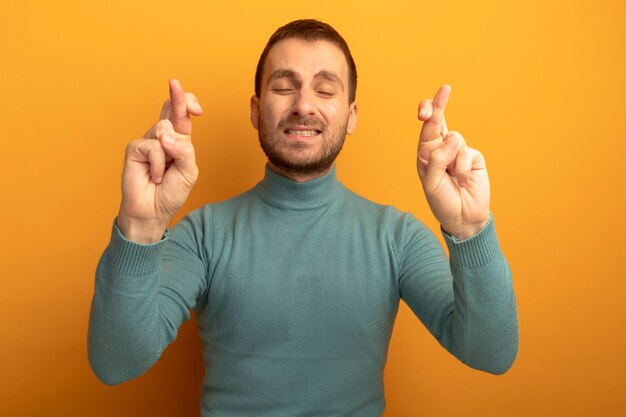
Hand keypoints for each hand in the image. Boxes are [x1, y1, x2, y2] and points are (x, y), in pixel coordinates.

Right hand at [117, 79, 202, 242]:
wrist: (153, 211)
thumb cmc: (171, 192)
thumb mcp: (189, 171)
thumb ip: (185, 151)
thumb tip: (166, 136)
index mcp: (179, 140)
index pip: (182, 115)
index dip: (187, 102)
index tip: (197, 107)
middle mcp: (163, 137)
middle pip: (171, 109)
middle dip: (178, 98)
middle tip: (174, 83)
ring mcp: (147, 141)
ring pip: (163, 129)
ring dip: (169, 153)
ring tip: (164, 172)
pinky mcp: (134, 149)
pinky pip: (153, 146)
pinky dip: (158, 164)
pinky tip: (154, 176)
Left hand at [417, 85, 489, 239]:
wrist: (463, 217)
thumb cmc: (442, 201)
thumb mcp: (431, 183)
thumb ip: (437, 160)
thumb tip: (452, 137)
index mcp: (425, 153)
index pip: (426, 127)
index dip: (428, 111)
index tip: (427, 106)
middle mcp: (441, 148)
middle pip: (439, 120)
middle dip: (440, 105)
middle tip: (445, 90)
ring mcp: (458, 151)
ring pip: (454, 139)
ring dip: (451, 159)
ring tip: (452, 177)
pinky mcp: (473, 157)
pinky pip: (466, 154)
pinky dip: (462, 169)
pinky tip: (462, 181)